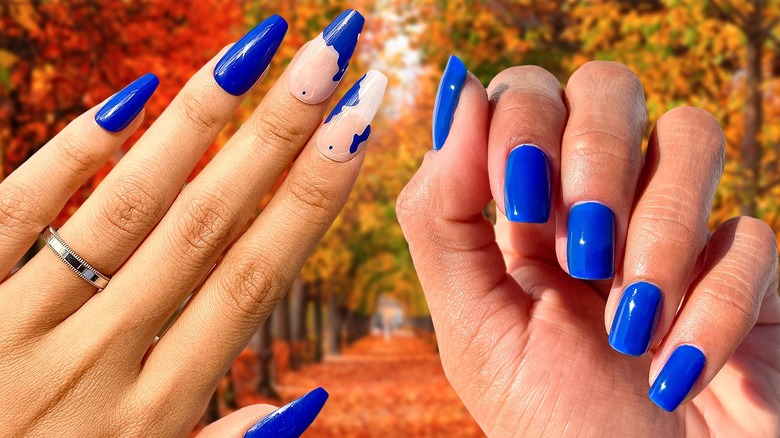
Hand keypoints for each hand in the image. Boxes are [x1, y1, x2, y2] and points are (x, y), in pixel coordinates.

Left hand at [0, 11, 383, 435]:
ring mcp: (16, 329)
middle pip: (206, 228)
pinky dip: (69, 154)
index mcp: (151, 413)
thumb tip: (308, 402)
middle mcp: (95, 363)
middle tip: (331, 56)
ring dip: (196, 124)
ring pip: (123, 209)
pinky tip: (130, 96)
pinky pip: (10, 216)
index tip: (357, 126)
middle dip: (278, 136)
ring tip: (256, 51)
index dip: (311, 200)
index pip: (253, 282)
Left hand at [398, 58, 779, 435]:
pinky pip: (753, 235)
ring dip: (657, 227)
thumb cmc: (551, 424)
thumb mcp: (473, 326)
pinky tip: (675, 370)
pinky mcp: (750, 271)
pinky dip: (710, 309)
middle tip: (579, 247)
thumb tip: (454, 95)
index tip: (516, 196)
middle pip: (608, 86)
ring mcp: (679, 228)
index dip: (521, 121)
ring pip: (691, 133)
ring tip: (628, 319)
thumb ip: (442, 215)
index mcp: (526, 211)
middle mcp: (603, 203)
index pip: (525, 95)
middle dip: (593, 154)